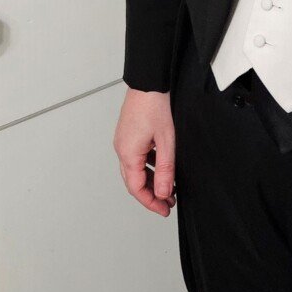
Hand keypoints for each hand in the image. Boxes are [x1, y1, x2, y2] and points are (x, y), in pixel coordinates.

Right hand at [113, 88, 176, 216]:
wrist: (150, 81)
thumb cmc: (156, 105)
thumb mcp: (167, 141)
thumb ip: (166, 169)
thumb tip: (164, 193)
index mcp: (128, 153)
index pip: (136, 188)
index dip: (151, 202)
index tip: (164, 210)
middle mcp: (122, 149)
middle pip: (134, 181)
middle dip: (151, 195)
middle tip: (168, 203)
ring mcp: (124, 141)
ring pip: (135, 170)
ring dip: (151, 181)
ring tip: (169, 188)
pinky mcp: (129, 134)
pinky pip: (137, 157)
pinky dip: (149, 167)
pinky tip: (163, 168)